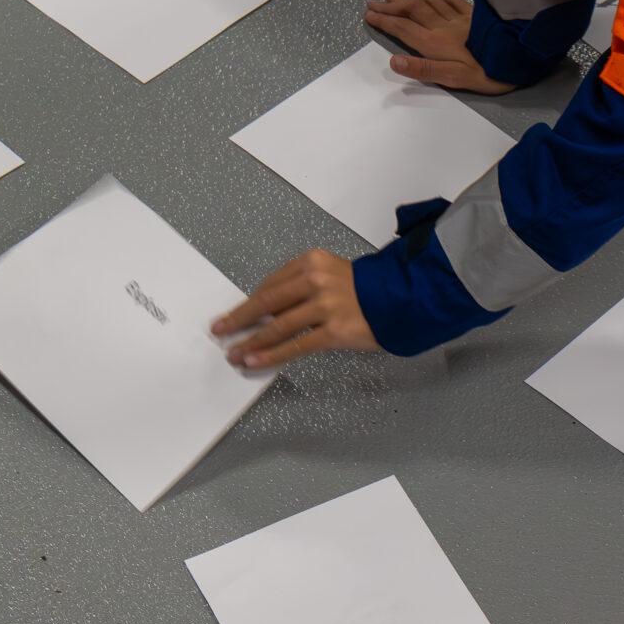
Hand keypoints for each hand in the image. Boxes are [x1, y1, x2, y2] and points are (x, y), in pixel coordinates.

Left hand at [213, 250, 381, 370]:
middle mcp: (315, 280)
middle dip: (239, 319)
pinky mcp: (334, 330)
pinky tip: (255, 362)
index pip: (271, 285)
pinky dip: (271, 355)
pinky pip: (296, 345)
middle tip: (220, 330)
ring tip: (234, 353)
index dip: (249, 303)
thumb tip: (266, 314)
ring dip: (251, 342)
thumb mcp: (331, 275)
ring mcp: (325, 305)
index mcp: (311, 262)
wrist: (403, 299)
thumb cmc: (364, 290)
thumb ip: (302, 288)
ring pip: (278, 326)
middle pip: (267, 302)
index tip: (234, 315)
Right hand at [364, 0, 516, 94]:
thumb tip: (393, 61)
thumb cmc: (486, 73)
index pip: (403, 28)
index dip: (384, 21)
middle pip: (411, 10)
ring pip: (428, 1)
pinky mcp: (474, 12)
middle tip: (372, 2)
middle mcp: (443, 25)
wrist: (518, 56)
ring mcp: (459, 16)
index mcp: (435, 42)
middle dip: (390, 6)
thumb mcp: (453, 78)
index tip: (368, 15)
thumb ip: (423, 68)